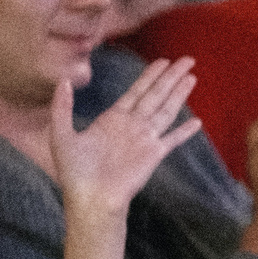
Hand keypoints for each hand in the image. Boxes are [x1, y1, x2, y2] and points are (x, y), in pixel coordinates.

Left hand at [52, 55, 200, 222]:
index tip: (163, 61)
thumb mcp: (60, 134)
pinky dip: (184, 131)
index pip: (137, 90)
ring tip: (193, 78)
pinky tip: (197, 122)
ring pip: (167, 110)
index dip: (151, 75)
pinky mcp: (154, 155)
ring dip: (180, 94)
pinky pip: (172, 140)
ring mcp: (145, 139)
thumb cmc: (74, 171)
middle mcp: (133, 125)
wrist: (90, 198)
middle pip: (157, 94)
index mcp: (113, 118)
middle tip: (187, 59)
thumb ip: (62, 107)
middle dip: (172, 76)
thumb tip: (64, 80)